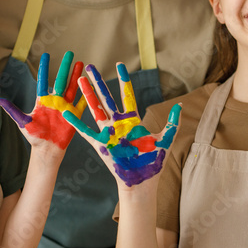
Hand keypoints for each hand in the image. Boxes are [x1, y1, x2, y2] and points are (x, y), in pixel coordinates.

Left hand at [0, 51, 86, 150]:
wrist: (46, 150)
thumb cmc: (34, 136)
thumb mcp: (22, 122)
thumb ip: (12, 110)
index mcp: (42, 101)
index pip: (43, 80)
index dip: (44, 67)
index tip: (46, 54)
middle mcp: (55, 101)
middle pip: (61, 80)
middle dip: (65, 66)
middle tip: (69, 52)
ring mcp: (65, 107)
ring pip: (72, 88)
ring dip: (77, 76)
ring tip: (81, 63)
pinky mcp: (73, 115)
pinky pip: (81, 103)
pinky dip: (86, 94)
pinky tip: (91, 84)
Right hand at [63, 63, 180, 186]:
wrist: (142, 181)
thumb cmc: (153, 162)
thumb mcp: (166, 139)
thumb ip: (173, 122)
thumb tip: (180, 105)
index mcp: (133, 120)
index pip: (126, 95)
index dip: (123, 80)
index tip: (119, 65)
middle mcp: (119, 123)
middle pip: (106, 97)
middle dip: (99, 81)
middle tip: (90, 66)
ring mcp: (108, 133)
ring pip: (95, 108)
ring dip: (88, 94)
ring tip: (80, 80)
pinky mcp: (101, 144)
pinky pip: (86, 132)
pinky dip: (76, 123)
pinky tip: (67, 113)